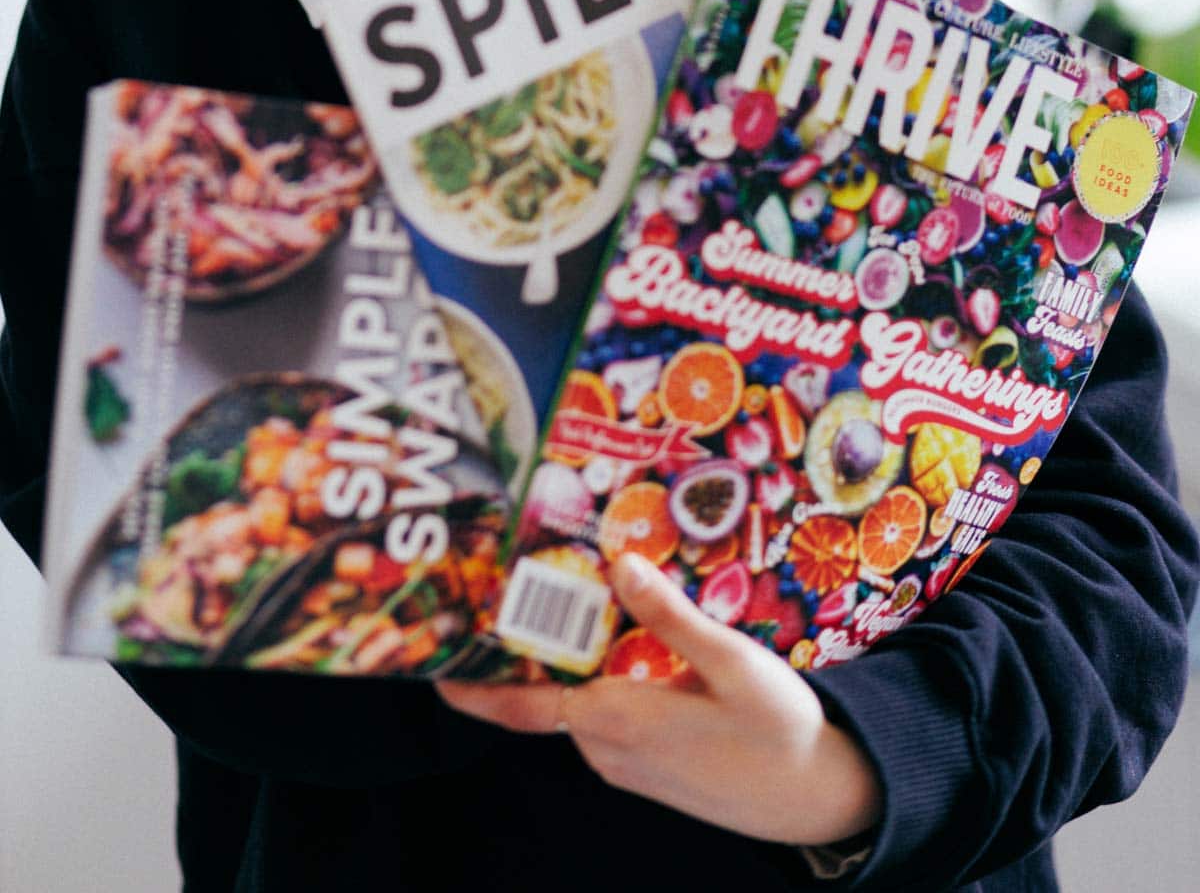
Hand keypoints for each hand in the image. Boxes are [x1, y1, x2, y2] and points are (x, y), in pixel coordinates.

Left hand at [437, 553, 882, 846]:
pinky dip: (597, 674)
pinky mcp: (646, 762)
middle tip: (513, 575)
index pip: (521, 705)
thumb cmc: (778, 729)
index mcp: (618, 720)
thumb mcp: (732, 662)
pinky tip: (620, 635)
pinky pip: (602, 714)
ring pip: (575, 699)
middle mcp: (608, 746)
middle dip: (525, 642)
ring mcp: (625, 760)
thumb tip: (620, 564)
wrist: (819, 797)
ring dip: (567, 655)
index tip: (437, 651)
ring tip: (568, 588)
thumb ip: (671, 615)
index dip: (473, 682)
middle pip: (544, 691)